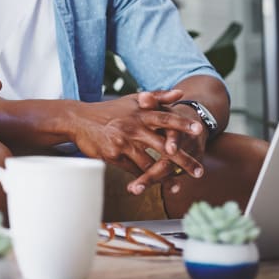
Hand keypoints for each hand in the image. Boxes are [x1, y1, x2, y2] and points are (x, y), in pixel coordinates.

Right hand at [69, 90, 203, 187]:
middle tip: (199, 171)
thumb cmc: (109, 111)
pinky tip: (154, 185)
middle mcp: (133, 127)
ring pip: (150, 164)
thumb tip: (180, 93)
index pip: (165, 118)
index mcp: (140, 113)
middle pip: (163, 146)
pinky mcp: (114, 156)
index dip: (182, 123)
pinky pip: (134, 170)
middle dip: (183, 160)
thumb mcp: (132, 100)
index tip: (200, 129)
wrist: (79, 120)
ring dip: (166, 177)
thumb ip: (157, 96)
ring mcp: (123, 142)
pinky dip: (145, 179)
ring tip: (179, 185)